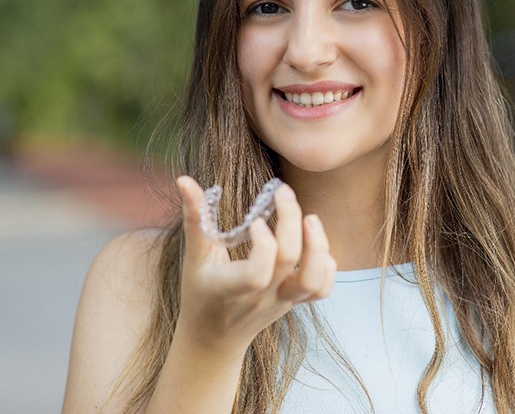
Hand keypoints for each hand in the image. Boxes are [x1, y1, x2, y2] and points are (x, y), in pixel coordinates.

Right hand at [175, 176, 335, 354]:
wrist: (214, 339)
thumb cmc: (200, 292)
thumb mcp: (193, 256)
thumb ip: (194, 217)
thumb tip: (184, 179)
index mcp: (231, 288)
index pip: (257, 273)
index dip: (263, 245)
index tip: (256, 221)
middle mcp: (261, 297)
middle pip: (289, 261)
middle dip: (291, 221)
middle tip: (283, 192)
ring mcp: (281, 302)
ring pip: (312, 281)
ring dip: (318, 246)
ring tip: (310, 218)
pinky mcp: (295, 302)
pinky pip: (321, 290)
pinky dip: (327, 266)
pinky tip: (314, 243)